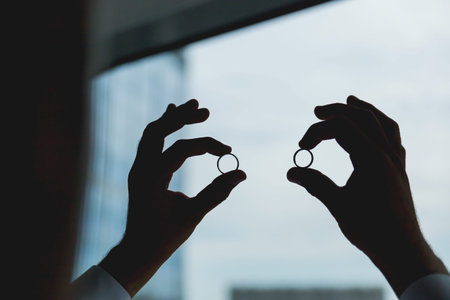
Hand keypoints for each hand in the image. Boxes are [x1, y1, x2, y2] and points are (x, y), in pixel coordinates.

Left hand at [100, 99, 245, 296]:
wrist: (137, 250)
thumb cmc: (164, 237)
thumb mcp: (193, 215)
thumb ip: (217, 192)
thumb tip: (241, 173)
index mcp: (151, 178)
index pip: (181, 149)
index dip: (207, 145)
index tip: (228, 150)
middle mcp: (140, 168)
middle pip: (159, 130)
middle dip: (182, 118)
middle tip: (205, 111)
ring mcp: (138, 168)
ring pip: (152, 133)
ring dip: (171, 119)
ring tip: (191, 107)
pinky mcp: (141, 171)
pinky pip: (149, 142)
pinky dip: (162, 129)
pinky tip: (172, 117)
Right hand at [287, 95, 447, 295]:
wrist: (401, 249)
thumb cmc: (369, 229)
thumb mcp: (337, 204)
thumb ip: (314, 184)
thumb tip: (291, 172)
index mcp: (371, 159)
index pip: (341, 129)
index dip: (317, 132)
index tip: (302, 147)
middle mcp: (386, 154)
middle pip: (362, 118)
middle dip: (338, 111)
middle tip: (317, 111)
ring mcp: (396, 161)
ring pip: (383, 123)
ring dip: (364, 109)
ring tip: (350, 100)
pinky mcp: (399, 169)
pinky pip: (393, 137)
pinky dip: (381, 124)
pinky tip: (373, 126)